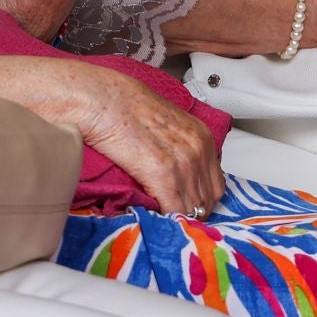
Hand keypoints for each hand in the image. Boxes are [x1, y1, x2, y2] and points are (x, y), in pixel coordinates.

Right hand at [66, 67, 223, 218]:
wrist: (101, 98)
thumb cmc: (122, 105)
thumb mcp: (163, 120)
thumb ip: (177, 144)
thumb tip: (173, 167)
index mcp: (201, 136)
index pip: (214, 184)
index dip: (198, 198)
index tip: (184, 203)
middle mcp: (198, 150)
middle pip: (207, 200)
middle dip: (189, 210)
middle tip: (169, 213)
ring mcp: (184, 164)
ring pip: (192, 210)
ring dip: (176, 216)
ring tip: (159, 215)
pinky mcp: (164, 176)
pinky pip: (174, 212)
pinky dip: (164, 218)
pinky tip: (152, 215)